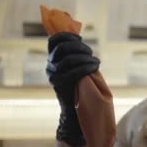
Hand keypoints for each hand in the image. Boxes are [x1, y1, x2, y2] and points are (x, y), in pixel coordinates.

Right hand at [47, 32, 99, 146]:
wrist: (75, 110)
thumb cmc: (79, 86)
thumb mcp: (75, 67)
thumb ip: (75, 54)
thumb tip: (78, 38)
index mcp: (52, 58)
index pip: (54, 41)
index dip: (67, 36)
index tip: (79, 39)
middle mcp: (50, 65)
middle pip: (63, 48)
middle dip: (80, 48)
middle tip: (91, 53)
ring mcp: (53, 75)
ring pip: (69, 59)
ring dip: (86, 58)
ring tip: (96, 62)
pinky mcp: (59, 84)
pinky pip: (73, 72)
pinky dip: (86, 68)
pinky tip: (94, 69)